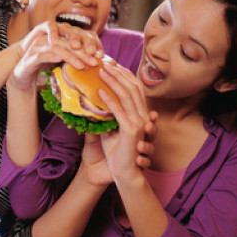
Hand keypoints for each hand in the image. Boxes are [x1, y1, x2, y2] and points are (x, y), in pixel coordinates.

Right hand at [9, 21, 102, 89]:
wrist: (23, 72)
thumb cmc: (45, 65)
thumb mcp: (63, 59)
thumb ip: (77, 56)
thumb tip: (98, 62)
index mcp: (62, 34)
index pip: (79, 34)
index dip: (90, 43)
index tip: (100, 55)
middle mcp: (51, 36)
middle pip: (69, 39)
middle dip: (83, 50)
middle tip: (93, 61)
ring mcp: (40, 43)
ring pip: (57, 46)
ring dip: (70, 56)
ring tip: (80, 66)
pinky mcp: (31, 54)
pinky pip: (42, 52)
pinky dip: (51, 56)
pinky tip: (59, 61)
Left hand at [97, 63, 153, 179]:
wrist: (123, 173)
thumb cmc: (116, 152)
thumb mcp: (110, 129)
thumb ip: (107, 115)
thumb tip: (94, 100)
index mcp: (140, 114)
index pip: (135, 88)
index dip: (124, 75)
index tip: (111, 65)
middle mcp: (143, 116)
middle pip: (132, 88)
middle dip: (118, 74)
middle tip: (104, 63)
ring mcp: (139, 123)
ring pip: (126, 96)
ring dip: (113, 82)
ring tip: (101, 72)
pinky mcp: (131, 131)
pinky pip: (119, 111)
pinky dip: (109, 100)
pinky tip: (99, 92)